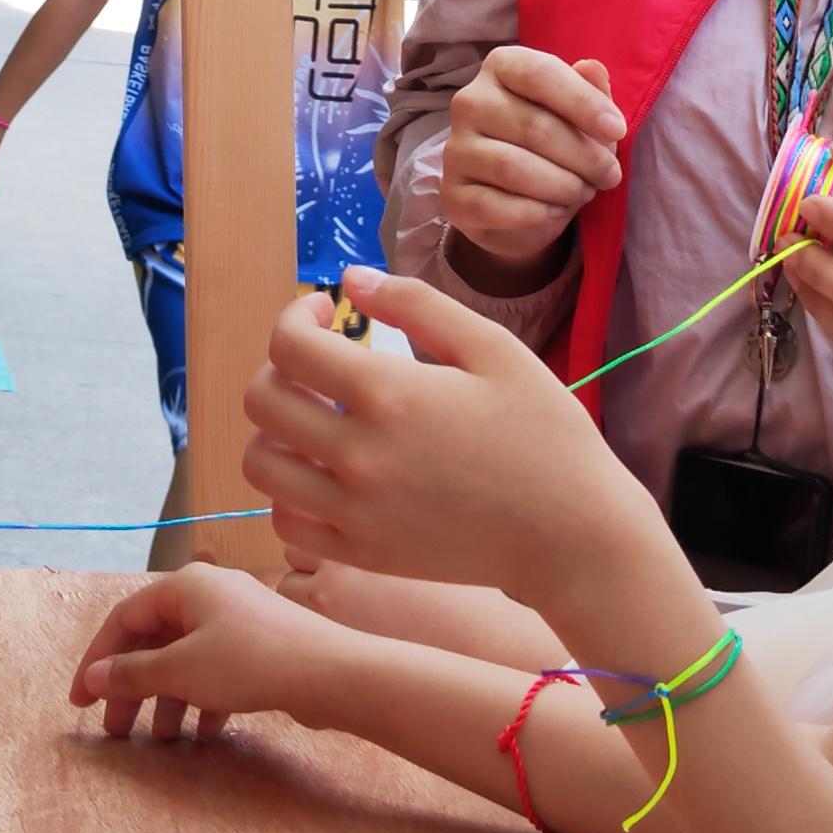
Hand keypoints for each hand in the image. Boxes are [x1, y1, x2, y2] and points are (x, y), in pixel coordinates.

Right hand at [69, 561, 353, 742]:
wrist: (330, 672)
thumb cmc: (249, 663)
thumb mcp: (181, 671)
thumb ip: (132, 674)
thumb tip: (94, 677)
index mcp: (184, 586)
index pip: (123, 619)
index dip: (97, 661)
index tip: (80, 703)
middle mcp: (209, 594)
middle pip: (154, 640)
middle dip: (133, 687)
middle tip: (116, 731)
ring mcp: (238, 619)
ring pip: (186, 659)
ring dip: (168, 699)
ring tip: (161, 740)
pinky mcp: (261, 645)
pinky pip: (217, 670)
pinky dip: (204, 698)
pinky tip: (205, 732)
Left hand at [240, 274, 661, 605]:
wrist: (571, 535)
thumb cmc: (545, 434)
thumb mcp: (494, 350)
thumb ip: (417, 304)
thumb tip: (351, 279)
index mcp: (389, 394)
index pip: (289, 346)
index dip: (296, 316)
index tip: (326, 312)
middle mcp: (357, 455)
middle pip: (262, 401)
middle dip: (280, 367)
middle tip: (319, 362)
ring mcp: (354, 512)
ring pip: (260, 464)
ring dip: (276, 429)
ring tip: (318, 416)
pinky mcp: (361, 554)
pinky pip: (284, 521)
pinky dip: (289, 490)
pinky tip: (326, 471)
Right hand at [438, 46, 626, 273]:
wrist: (520, 202)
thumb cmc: (556, 145)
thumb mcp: (580, 115)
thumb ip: (589, 90)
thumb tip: (593, 69)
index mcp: (502, 67)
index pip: (540, 74)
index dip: (583, 103)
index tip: (618, 130)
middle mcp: (469, 102)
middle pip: (533, 126)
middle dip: (584, 156)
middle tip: (609, 175)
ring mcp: (455, 150)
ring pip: (513, 168)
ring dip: (563, 186)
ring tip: (585, 191)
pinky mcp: (452, 196)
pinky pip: (495, 206)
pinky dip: (536, 213)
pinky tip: (557, 211)